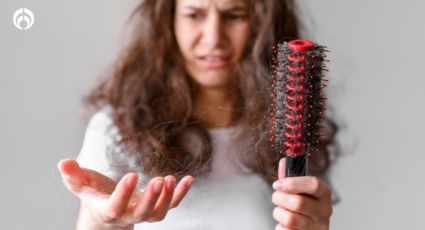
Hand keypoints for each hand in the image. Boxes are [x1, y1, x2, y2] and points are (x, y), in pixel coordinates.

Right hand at [58, 159, 193, 227]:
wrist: (107, 206)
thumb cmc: (94, 193)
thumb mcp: (81, 184)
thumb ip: (73, 176)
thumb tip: (63, 163)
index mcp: (107, 210)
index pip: (115, 206)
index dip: (123, 194)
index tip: (132, 174)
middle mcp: (127, 215)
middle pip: (142, 214)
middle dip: (152, 199)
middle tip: (159, 180)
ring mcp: (144, 213)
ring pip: (158, 213)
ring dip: (168, 198)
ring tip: (172, 179)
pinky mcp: (156, 207)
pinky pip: (172, 204)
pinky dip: (181, 194)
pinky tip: (189, 179)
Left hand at [271, 158, 332, 229]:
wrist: (308, 229)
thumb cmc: (303, 207)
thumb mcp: (300, 190)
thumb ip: (290, 178)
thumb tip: (284, 161)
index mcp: (324, 194)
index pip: (314, 184)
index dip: (292, 183)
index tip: (277, 184)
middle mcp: (325, 211)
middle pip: (298, 202)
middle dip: (280, 198)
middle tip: (276, 197)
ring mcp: (318, 228)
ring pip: (290, 219)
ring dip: (278, 213)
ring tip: (281, 211)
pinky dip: (280, 227)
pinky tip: (285, 224)